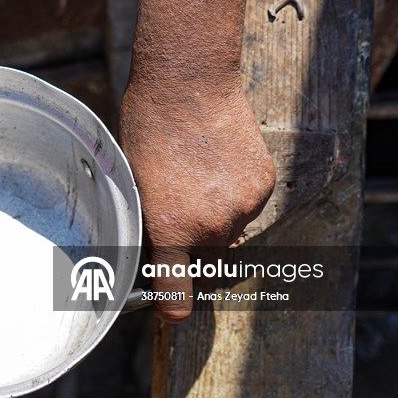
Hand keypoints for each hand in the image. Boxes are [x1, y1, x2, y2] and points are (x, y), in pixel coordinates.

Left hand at [121, 0, 273, 322]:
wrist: (188, 82)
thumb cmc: (147, 127)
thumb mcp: (134, 180)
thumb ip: (150, 220)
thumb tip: (153, 247)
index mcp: (171, 228)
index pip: (177, 287)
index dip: (174, 303)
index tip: (174, 315)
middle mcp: (211, 226)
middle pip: (208, 260)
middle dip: (195, 249)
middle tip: (181, 214)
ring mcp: (242, 206)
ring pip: (231, 231)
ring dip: (218, 219)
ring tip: (198, 177)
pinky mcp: (263, 184)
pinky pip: (250, 205)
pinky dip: (237, 194)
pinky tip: (218, 163)